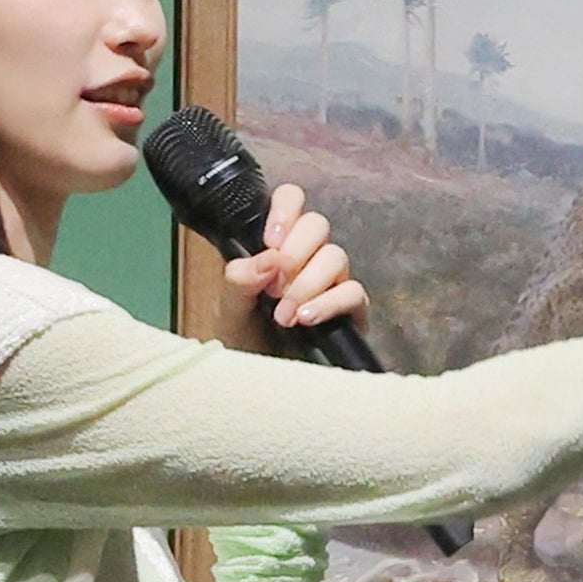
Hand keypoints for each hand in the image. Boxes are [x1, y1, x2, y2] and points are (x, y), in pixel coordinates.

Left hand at [219, 181, 369, 330]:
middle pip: (318, 224)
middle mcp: (308, 256)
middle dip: (293, 253)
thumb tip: (266, 261)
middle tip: (272, 287)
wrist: (260, 381)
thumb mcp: (229, 309)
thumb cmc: (245, 340)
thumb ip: (238, 280)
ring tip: (283, 316)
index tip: (271, 240)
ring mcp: (332, 281)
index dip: (286, 210)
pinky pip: (353, 292)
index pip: (291, 200)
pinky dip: (329, 303)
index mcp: (277, 245)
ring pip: (336, 256)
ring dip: (307, 283)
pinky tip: (306, 319)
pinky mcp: (352, 310)